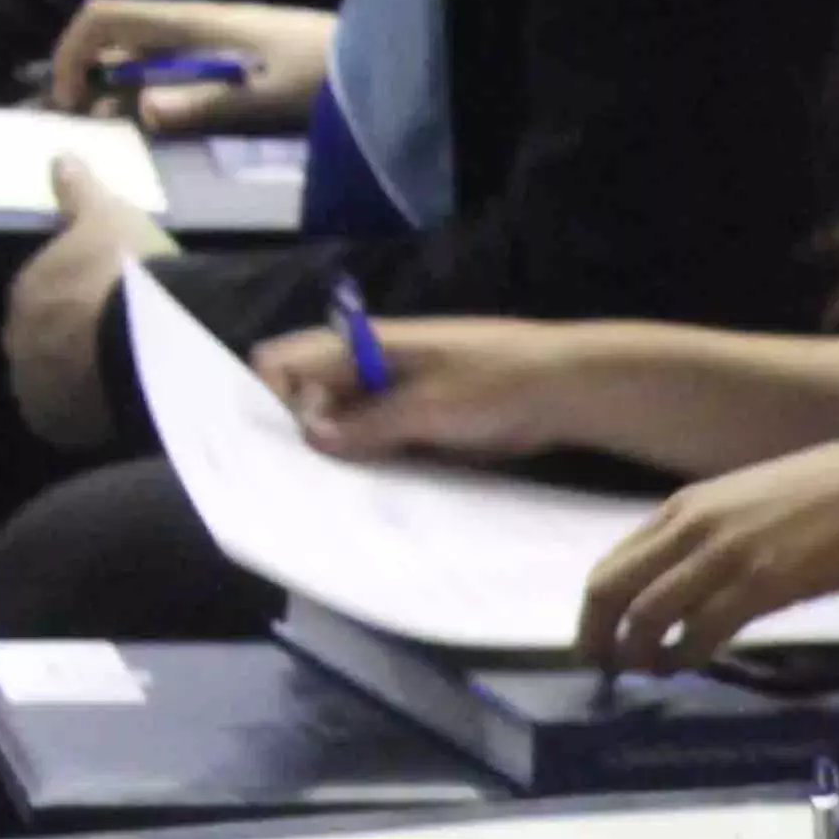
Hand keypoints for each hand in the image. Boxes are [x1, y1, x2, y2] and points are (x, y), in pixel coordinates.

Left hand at [1, 158, 175, 451]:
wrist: (152, 341)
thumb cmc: (129, 273)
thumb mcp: (110, 216)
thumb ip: (81, 192)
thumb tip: (60, 157)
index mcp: (27, 289)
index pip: (42, 296)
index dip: (76, 300)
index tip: (107, 302)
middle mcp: (18, 338)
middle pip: (43, 340)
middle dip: (70, 340)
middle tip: (116, 341)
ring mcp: (34, 384)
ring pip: (52, 381)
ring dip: (76, 379)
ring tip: (121, 379)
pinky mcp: (57, 424)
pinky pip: (68, 421)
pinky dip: (85, 416)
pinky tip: (116, 409)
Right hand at [45, 0, 332, 135]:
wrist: (375, 56)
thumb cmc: (323, 70)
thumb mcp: (267, 94)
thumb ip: (206, 103)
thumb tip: (143, 110)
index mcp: (191, 22)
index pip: (106, 16)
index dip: (72, 49)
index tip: (68, 98)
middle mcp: (192, 23)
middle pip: (116, 35)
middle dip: (88, 71)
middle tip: (83, 122)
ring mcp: (209, 37)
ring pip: (142, 52)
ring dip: (118, 84)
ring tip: (109, 127)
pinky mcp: (228, 54)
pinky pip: (172, 65)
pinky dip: (152, 88)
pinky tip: (156, 119)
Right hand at [252, 315, 591, 461]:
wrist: (566, 388)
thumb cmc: (496, 382)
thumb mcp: (427, 407)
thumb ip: (368, 424)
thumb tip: (312, 437)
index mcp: (362, 345)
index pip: (285, 361)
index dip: (272, 397)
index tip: (286, 443)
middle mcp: (370, 365)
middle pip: (309, 395)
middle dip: (302, 431)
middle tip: (309, 479)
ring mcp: (395, 392)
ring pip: (342, 421)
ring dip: (338, 451)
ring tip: (334, 493)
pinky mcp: (419, 419)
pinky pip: (379, 438)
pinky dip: (371, 459)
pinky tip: (372, 492)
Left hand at [577, 440, 838, 671]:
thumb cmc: (832, 495)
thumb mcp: (750, 502)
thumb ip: (714, 531)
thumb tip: (691, 574)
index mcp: (687, 505)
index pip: (613, 562)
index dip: (596, 610)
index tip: (599, 641)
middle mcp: (692, 526)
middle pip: (611, 590)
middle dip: (597, 637)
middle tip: (603, 670)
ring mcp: (724, 555)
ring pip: (647, 614)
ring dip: (637, 654)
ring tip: (645, 675)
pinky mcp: (760, 584)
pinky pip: (700, 630)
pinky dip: (684, 656)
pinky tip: (688, 667)